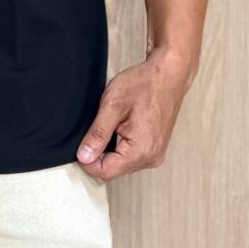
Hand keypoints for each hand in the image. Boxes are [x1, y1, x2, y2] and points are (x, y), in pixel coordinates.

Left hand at [74, 46, 193, 181]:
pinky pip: (131, 157)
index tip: (81, 143)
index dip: (87, 160)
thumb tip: (84, 156)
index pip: (105, 172)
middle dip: (98, 154)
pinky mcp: (155, 148)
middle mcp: (151, 158)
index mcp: (141, 151)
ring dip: (109, 150)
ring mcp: (154, 154)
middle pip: (113, 170)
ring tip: (110, 124)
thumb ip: (98, 133)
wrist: (167, 75)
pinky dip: (119, 146)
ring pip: (121, 164)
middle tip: (94, 129)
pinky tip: (119, 127)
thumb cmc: (144, 84)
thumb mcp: (113, 105)